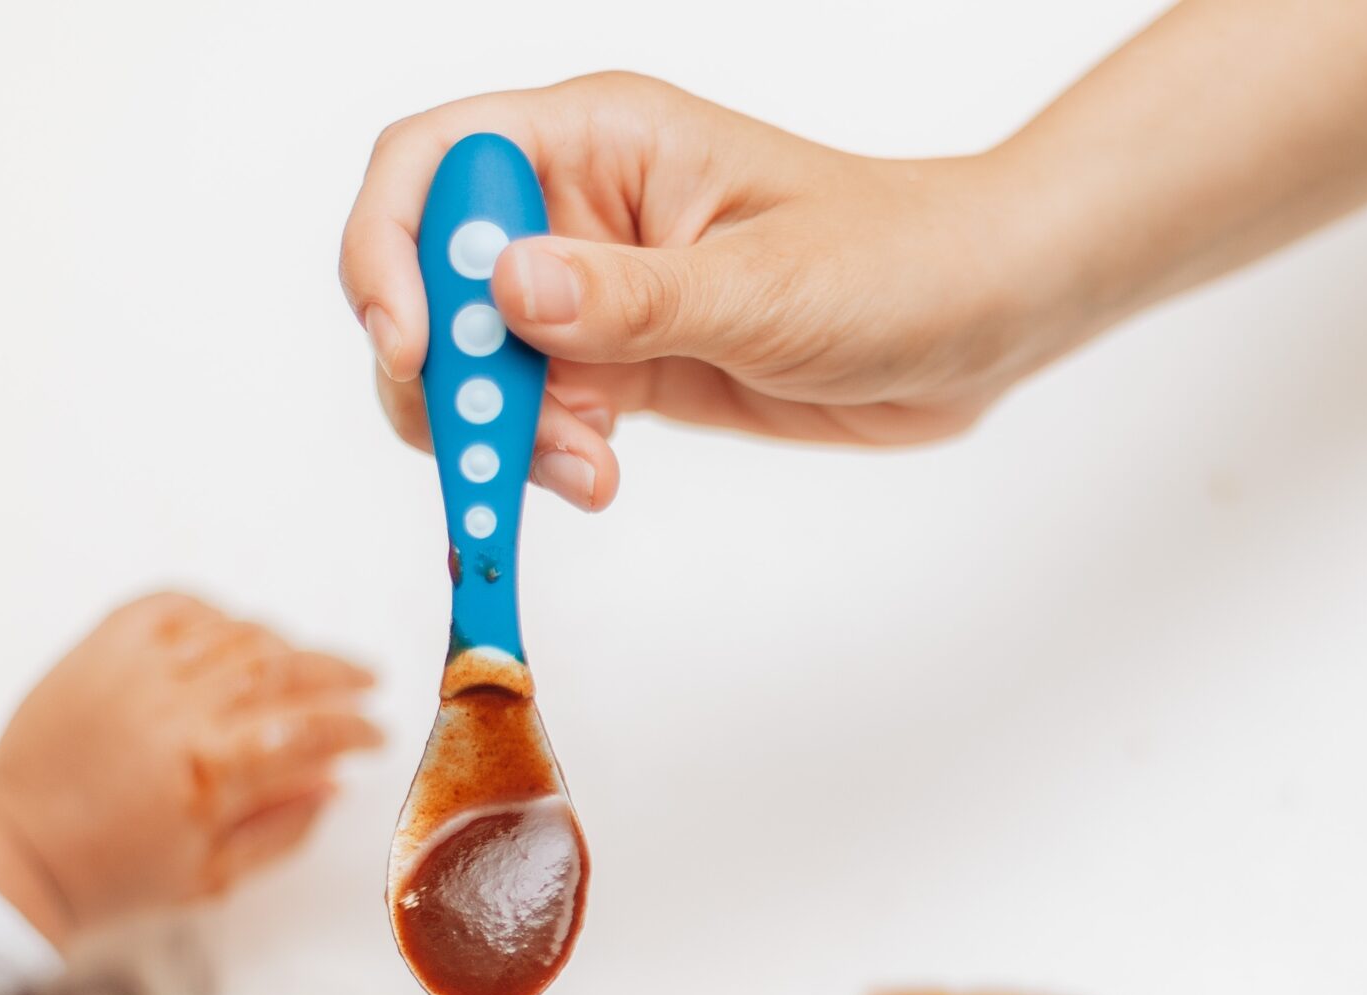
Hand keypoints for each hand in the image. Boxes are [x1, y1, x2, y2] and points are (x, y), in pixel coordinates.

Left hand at [0, 594, 380, 946]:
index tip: (376, 735)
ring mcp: (137, 670)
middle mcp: (178, 708)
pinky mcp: (101, 648)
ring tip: (303, 666)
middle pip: (285, 666)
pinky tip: (232, 635)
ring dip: (284, 645)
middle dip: (338, 671)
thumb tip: (334, 782)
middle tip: (367, 681)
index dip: (357, 728)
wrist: (16, 847)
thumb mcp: (215, 876)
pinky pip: (173, 605)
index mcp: (211, 773)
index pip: (312, 729)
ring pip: (238, 632)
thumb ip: (284, 829)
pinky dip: (213, 613)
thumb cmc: (112, 871)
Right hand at [338, 75, 1063, 511]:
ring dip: (498, 432)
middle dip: (443, 371)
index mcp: (599, 140)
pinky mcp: (626, 366)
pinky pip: (540, 414)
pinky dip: (545, 459)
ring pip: (481, 364)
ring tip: (581, 474)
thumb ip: (633, 298)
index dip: (389, 250)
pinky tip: (599, 482)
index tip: (412, 346)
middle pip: (432, 279)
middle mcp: (579, 208)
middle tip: (491, 449)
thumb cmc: (894, 263)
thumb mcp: (762, 287)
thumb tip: (506, 290)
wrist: (977, 321)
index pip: (434, 165)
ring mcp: (598, 291)